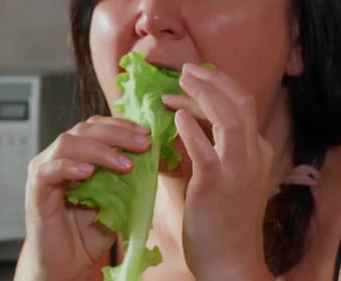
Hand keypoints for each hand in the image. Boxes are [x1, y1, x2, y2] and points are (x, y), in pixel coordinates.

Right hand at [21, 115, 150, 280]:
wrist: (68, 264)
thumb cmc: (90, 233)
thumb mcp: (117, 200)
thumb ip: (127, 178)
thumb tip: (153, 157)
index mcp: (77, 155)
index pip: (96, 127)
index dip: (121, 126)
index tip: (146, 134)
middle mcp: (58, 157)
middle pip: (84, 130)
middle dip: (117, 134)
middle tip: (142, 144)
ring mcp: (44, 171)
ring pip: (67, 144)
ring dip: (100, 150)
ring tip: (124, 164)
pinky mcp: (35, 191)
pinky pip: (49, 171)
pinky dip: (69, 167)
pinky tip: (88, 172)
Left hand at [163, 64, 274, 279]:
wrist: (229, 261)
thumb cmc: (219, 220)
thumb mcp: (216, 178)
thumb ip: (200, 151)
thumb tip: (175, 126)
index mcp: (254, 152)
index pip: (240, 107)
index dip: (216, 88)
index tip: (190, 82)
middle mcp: (252, 156)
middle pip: (240, 103)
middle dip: (214, 80)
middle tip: (186, 69)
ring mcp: (238, 170)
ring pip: (229, 118)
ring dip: (204, 94)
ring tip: (180, 80)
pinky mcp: (216, 186)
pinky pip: (207, 151)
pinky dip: (192, 130)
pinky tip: (176, 116)